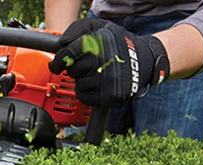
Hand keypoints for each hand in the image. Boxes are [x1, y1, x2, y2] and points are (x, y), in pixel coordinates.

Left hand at [48, 18, 169, 106]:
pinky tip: (97, 85)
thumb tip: (61, 44)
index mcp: (100, 42)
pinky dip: (86, 93)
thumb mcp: (100, 27)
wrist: (145, 60)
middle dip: (75, 69)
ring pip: (79, 85)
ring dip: (82, 81)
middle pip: (73, 70)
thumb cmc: (117, 44)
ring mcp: (109, 80)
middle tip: (86, 66)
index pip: (69, 53)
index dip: (59, 61)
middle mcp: (105, 60)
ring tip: (96, 74)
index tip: (57, 65)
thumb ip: (78, 29)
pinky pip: (85, 98)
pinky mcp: (110, 95)